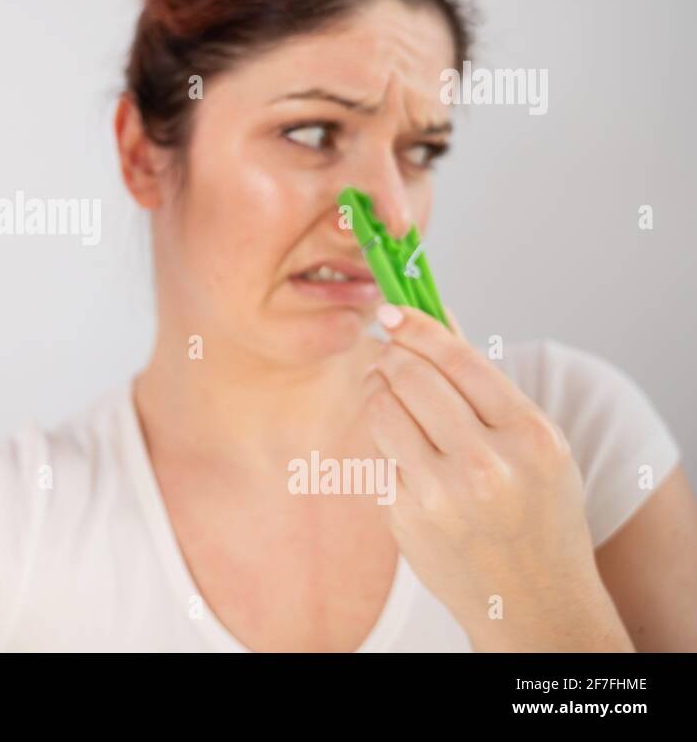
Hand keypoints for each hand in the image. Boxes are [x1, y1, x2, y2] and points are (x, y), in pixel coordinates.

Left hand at [362, 303, 630, 650]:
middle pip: (412, 377)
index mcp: (530, 436)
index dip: (416, 327)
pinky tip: (401, 445)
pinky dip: (384, 440)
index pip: (458, 359)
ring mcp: (442, 495)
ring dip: (376, 389)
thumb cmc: (537, 508)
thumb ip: (482, 382)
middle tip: (385, 351)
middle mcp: (487, 464)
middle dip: (390, 355)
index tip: (391, 311)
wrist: (536, 600)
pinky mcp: (406, 517)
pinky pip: (379, 454)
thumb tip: (434, 313)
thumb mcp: (533, 442)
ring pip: (383, 409)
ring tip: (384, 388)